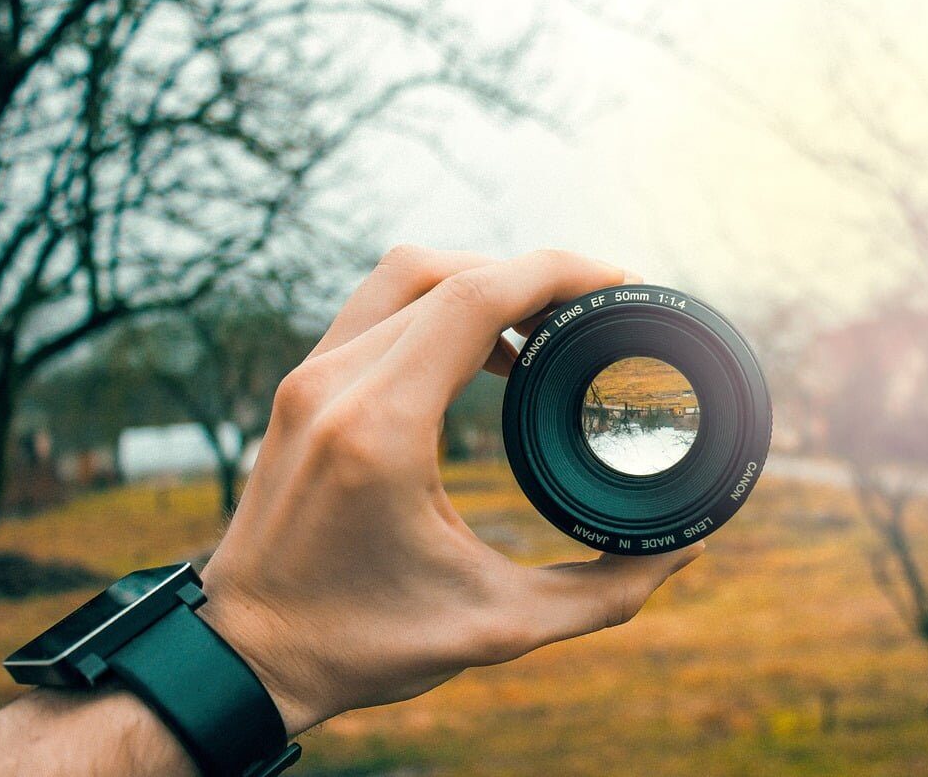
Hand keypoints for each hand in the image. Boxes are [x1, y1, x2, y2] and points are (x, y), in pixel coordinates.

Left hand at [198, 247, 703, 734]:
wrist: (243, 656)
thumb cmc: (359, 645)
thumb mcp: (496, 628)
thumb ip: (603, 594)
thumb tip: (684, 554)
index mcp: (380, 430)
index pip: (475, 297)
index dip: (559, 273)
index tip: (619, 283)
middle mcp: (335, 385)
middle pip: (446, 271)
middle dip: (532, 274)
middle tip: (593, 308)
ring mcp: (308, 379)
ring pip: (405, 276)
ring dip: (480, 281)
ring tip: (543, 329)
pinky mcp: (300, 388)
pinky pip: (376, 309)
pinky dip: (437, 306)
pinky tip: (483, 352)